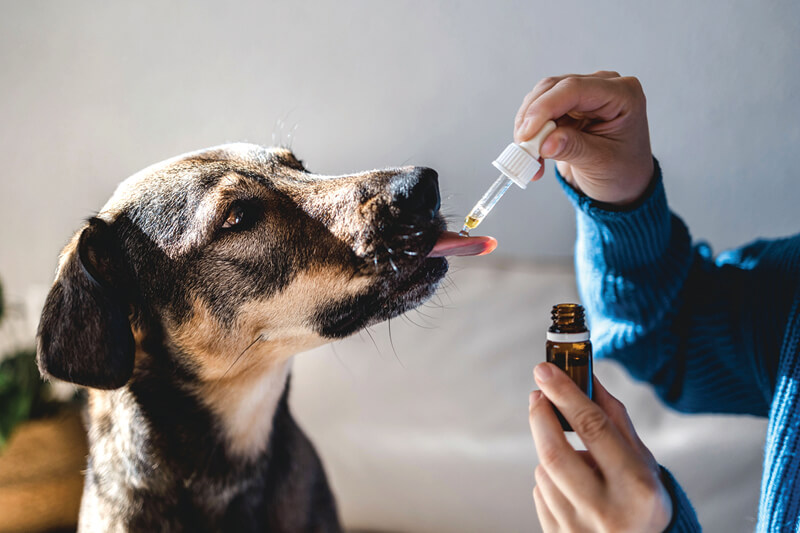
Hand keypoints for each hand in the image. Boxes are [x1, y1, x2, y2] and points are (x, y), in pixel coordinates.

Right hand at [514, 71, 653, 205]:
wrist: (623, 183)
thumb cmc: (623, 171)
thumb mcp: (601, 163)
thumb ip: (573, 149)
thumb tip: (544, 143)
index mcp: (622, 95)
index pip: (575, 88)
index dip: (545, 108)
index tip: (527, 134)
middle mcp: (602, 86)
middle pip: (553, 88)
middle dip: (532, 118)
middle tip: (523, 149)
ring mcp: (583, 94)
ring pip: (540, 98)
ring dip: (528, 127)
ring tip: (530, 158)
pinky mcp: (567, 105)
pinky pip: (537, 112)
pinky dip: (530, 133)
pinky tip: (534, 155)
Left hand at [528, 363, 671, 532]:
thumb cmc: (642, 499)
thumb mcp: (641, 460)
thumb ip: (614, 419)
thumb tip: (586, 377)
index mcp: (635, 487)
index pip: (593, 429)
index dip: (566, 394)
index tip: (545, 370)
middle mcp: (605, 510)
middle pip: (554, 452)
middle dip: (540, 416)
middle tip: (538, 394)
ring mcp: (578, 528)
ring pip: (544, 472)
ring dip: (551, 454)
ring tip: (576, 461)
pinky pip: (540, 493)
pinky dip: (550, 479)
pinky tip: (572, 488)